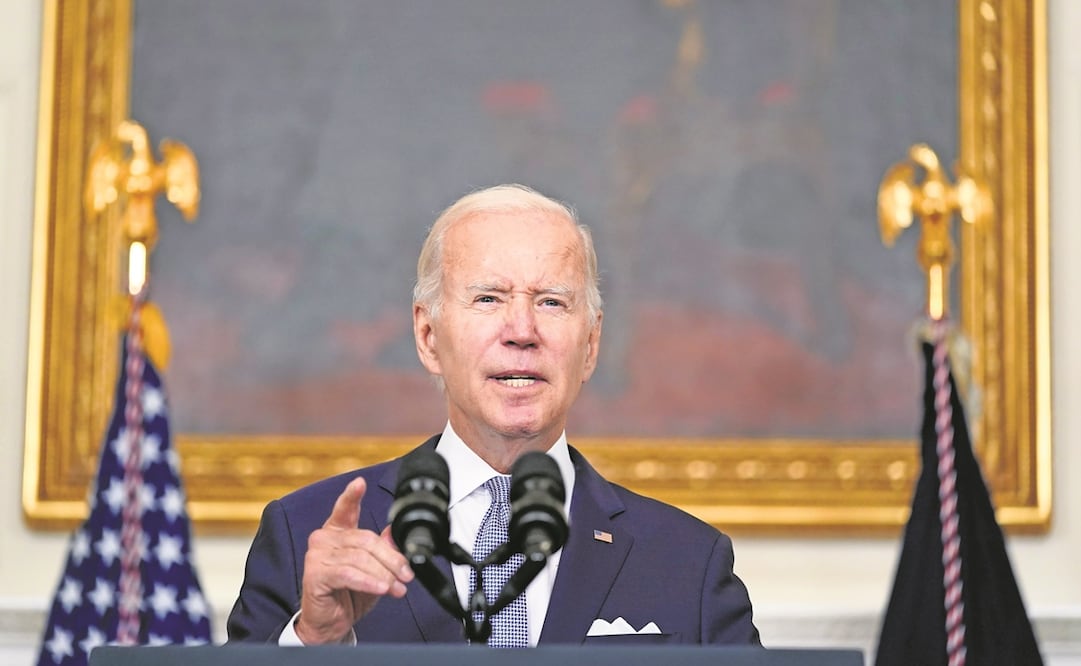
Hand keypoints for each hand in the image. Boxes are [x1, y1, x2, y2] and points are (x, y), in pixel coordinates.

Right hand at [295, 477, 414, 643]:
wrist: (330, 624)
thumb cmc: (348, 595)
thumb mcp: (374, 570)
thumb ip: (383, 549)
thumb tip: (396, 533)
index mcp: (337, 532)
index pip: (344, 509)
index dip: (352, 496)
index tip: (360, 483)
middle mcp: (324, 539)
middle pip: (366, 540)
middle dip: (391, 559)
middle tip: (406, 575)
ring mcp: (317, 555)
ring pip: (360, 558)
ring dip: (384, 574)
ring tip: (397, 588)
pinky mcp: (315, 574)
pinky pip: (348, 573)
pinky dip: (368, 581)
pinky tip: (380, 588)